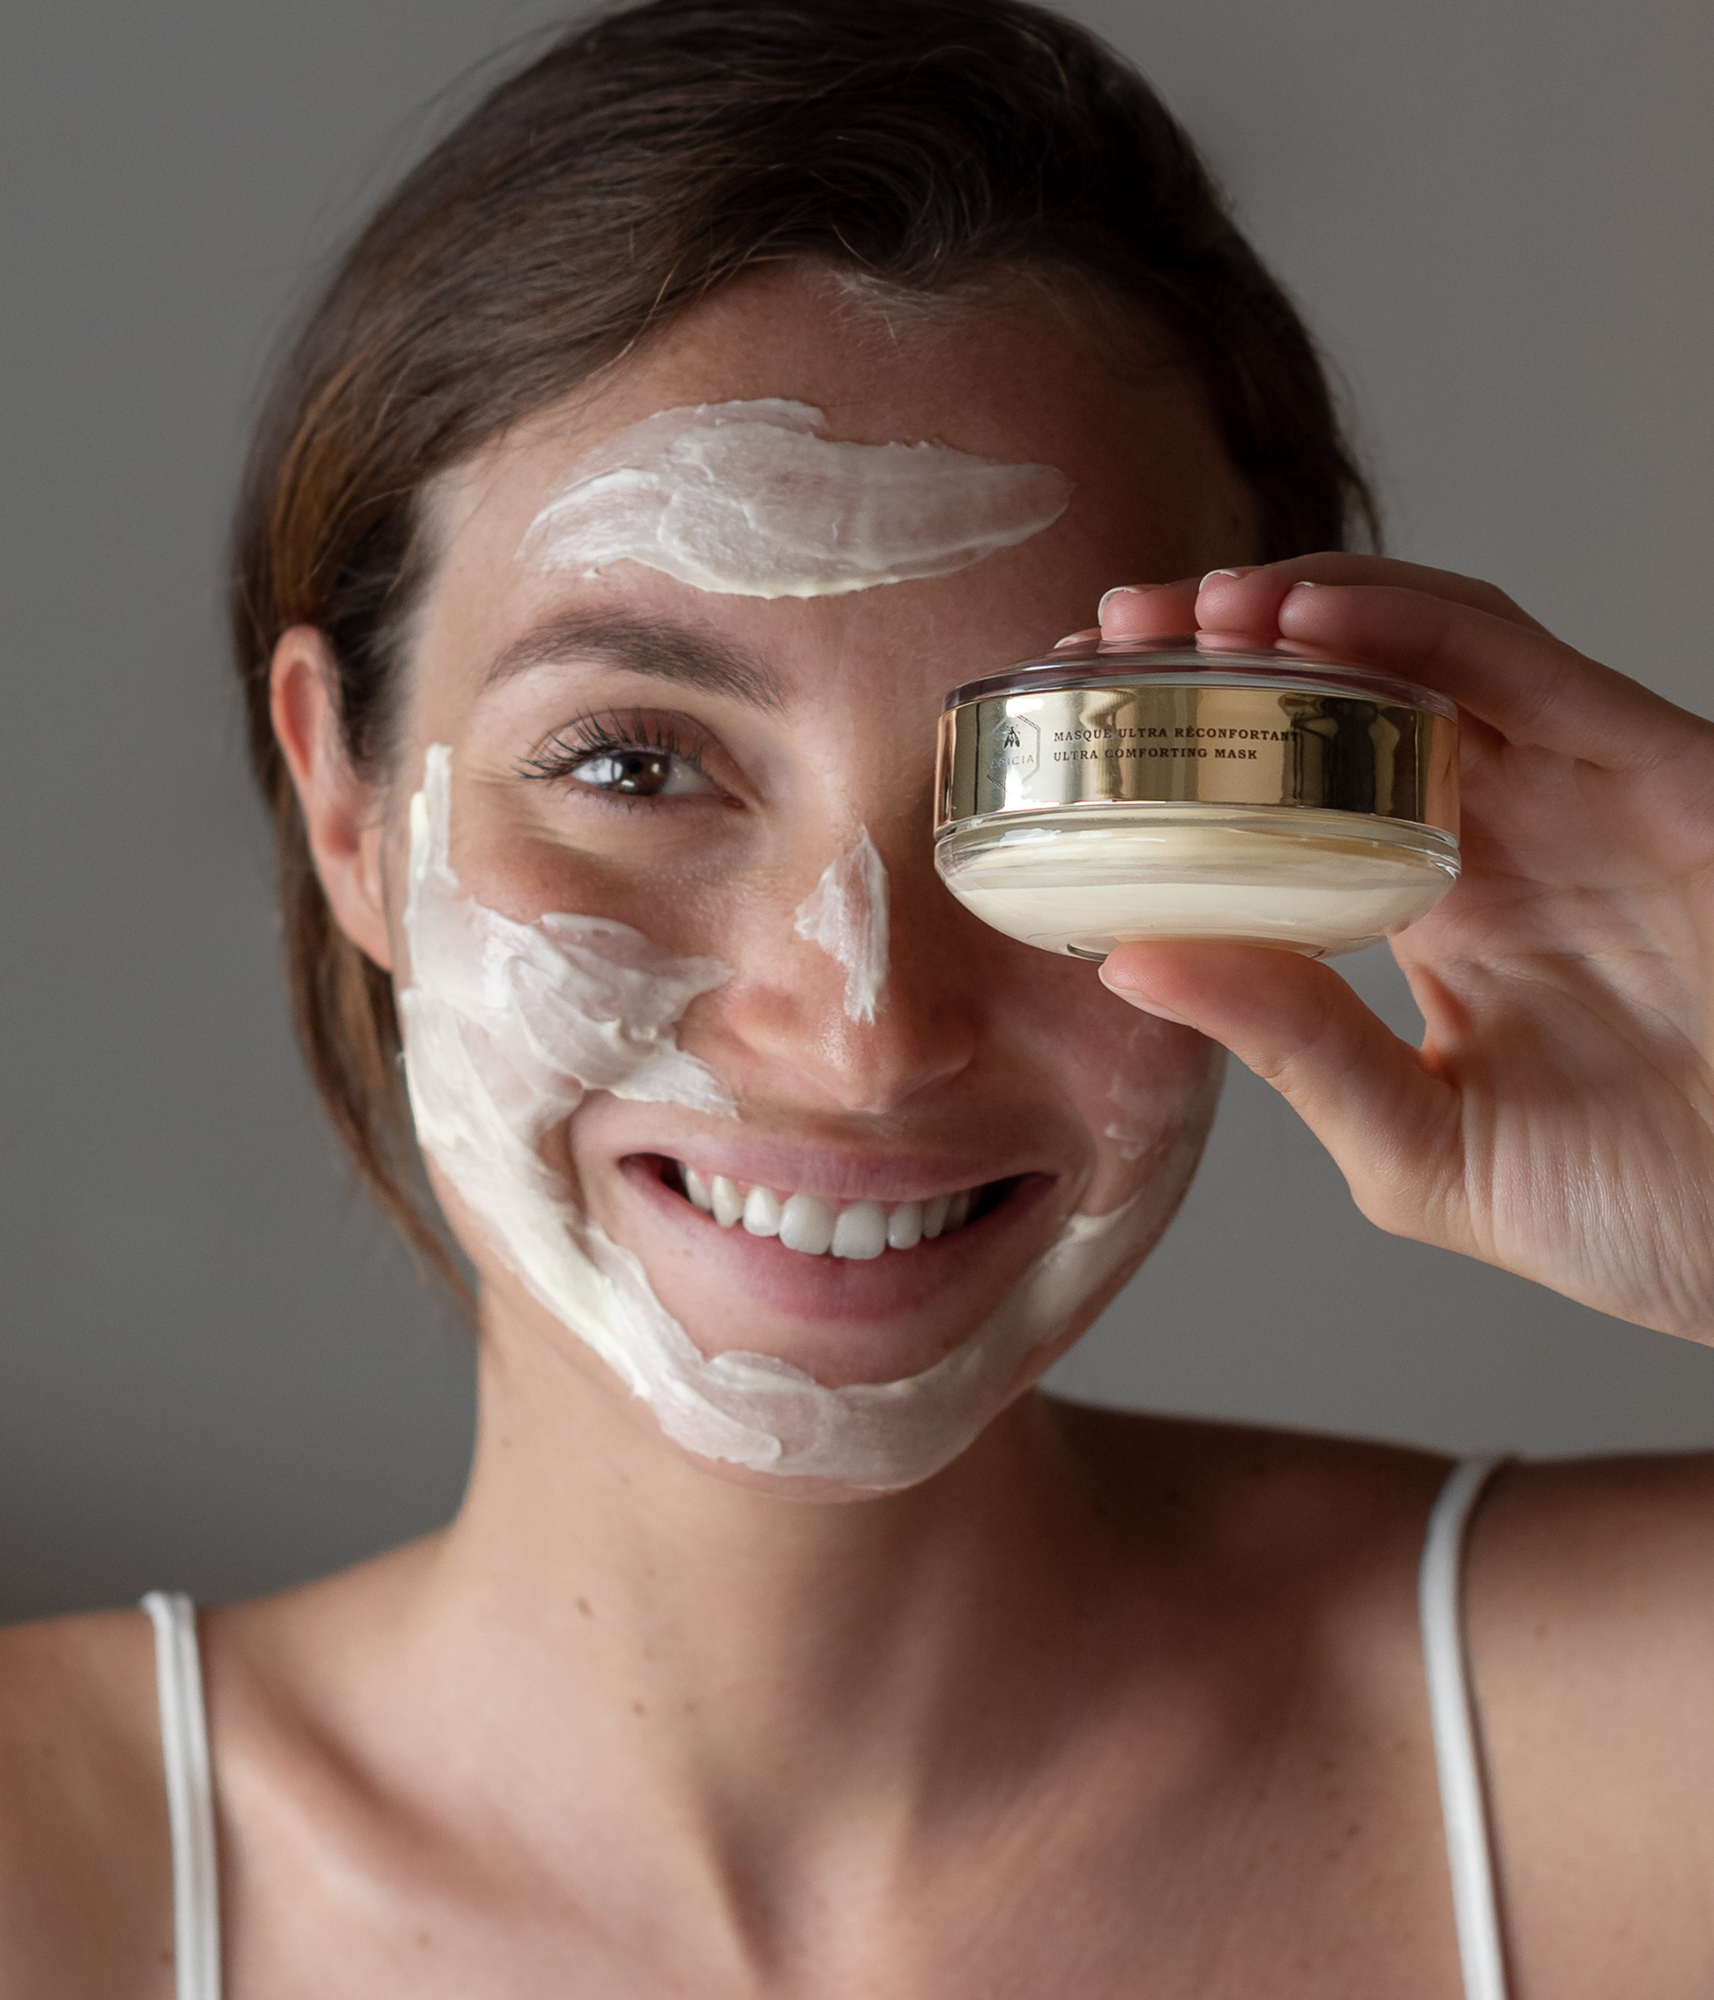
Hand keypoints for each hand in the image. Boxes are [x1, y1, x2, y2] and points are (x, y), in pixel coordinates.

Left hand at [1076, 556, 1713, 1341]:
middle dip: (1225, 651)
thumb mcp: (1418, 1143)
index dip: (1196, 745)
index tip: (1085, 724)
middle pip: (1351, 694)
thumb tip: (1130, 963)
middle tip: (1105, 635)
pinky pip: (1528, 672)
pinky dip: (1416, 625)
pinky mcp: (1666, 776)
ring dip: (1304, 608)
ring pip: (1432, 649)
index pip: (1299, 787)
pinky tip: (1308, 612)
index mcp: (1442, 907)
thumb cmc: (1638, 1213)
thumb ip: (1293, 1046)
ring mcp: (1584, 794)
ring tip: (1187, 608)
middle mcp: (1507, 831)